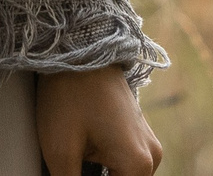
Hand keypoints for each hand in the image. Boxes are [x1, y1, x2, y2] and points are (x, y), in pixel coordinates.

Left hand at [35, 66, 161, 175]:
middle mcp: (152, 157)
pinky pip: (123, 167)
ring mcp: (147, 145)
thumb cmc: (69, 95)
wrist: (78, 49)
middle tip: (69, 168)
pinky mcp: (137, 136)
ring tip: (75, 160)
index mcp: (138, 165)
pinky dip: (103, 171)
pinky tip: (81, 162)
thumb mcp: (60, 152)